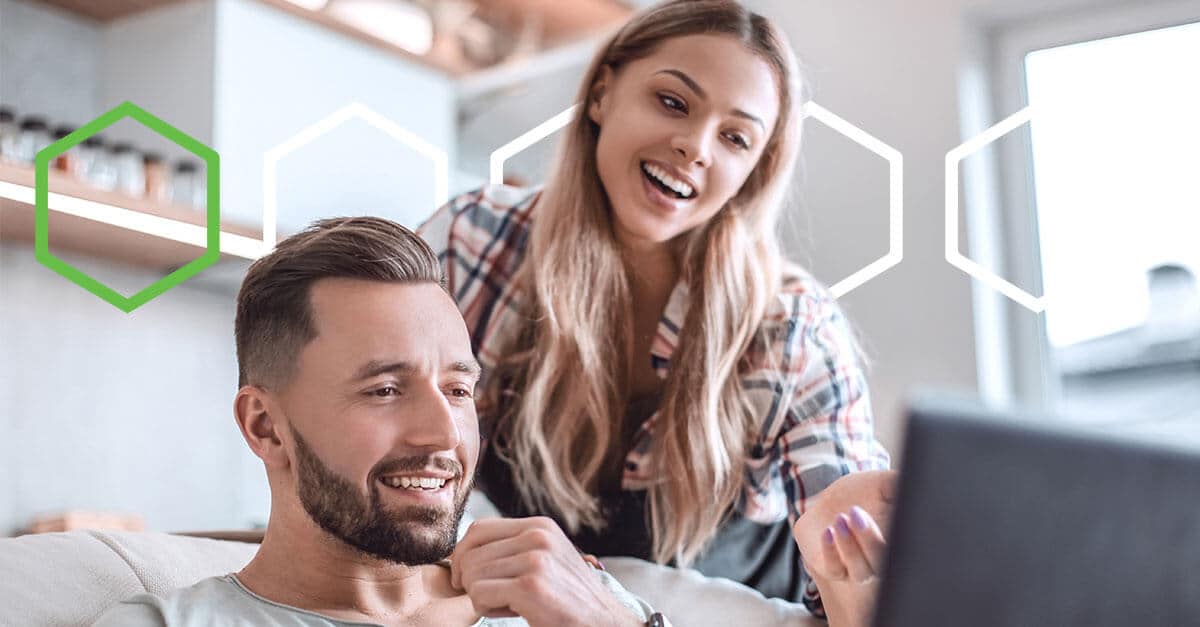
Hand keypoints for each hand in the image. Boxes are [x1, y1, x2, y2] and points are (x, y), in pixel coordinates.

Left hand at [450, 517, 642, 626]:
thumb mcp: (548, 559)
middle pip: (470, 553)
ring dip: (482, 597)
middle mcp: (537, 536)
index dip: (463, 554)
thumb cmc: (570, 599)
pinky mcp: (530, 587)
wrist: (604, 624)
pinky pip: (479, 595)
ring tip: (509, 605)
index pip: (479, 529)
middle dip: (470, 580)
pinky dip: (488, 609)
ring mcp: (535, 560)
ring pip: (471, 575)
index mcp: (540, 526)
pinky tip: (514, 612)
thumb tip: (466, 549)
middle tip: (491, 597)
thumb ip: (516, 547)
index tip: (466, 577)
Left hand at [792, 470, 896, 626]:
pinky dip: (831, 552)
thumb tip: (914, 482)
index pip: (905, 552)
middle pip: (882, 564)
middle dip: (869, 539)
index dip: (899, 538)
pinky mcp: (834, 569)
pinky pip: (834, 569)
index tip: (888, 514)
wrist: (832, 499)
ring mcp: (859, 568)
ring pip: (861, 572)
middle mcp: (882, 561)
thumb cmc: (864, 492)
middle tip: (855, 512)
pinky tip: (827, 532)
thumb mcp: (883, 483)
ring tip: (840, 519)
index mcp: (899, 544)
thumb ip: (898, 484)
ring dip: (850, 547)